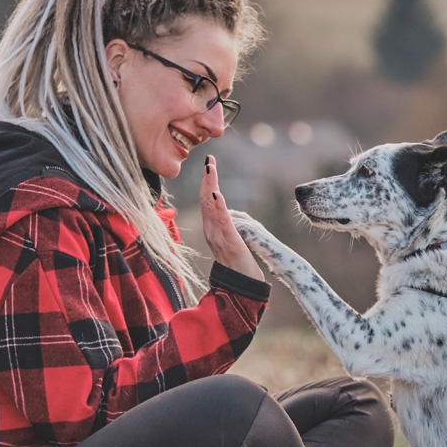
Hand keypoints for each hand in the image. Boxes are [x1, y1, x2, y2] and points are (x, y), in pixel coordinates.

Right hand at [200, 156, 263, 281]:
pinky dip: (219, 207)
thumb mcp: (231, 240)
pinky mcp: (229, 242)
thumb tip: (227, 212)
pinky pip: (223, 222)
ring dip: (211, 186)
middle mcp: (211, 231)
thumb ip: (227, 225)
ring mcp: (218, 237)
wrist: (240, 287)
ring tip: (210, 169)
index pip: (207, 200)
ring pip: (211, 207)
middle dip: (208, 178)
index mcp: (212, 229)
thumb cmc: (238, 265)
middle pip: (206, 199)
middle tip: (209, 159)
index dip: (208, 182)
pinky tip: (218, 194)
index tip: (209, 163)